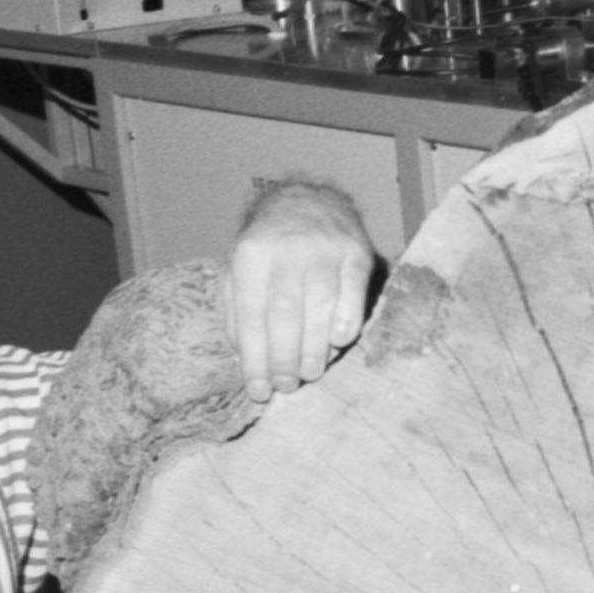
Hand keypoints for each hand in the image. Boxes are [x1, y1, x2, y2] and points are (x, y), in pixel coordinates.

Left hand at [224, 185, 379, 395]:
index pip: (251, 314)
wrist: (308, 201)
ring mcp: (324, 248)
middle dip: (284, 357)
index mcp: (251, 254)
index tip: (259, 391)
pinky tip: (339, 341)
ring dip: (314, 346)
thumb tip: (244, 356)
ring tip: (310, 373)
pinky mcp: (356, 251)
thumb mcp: (241, 270)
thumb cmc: (270, 248)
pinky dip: (347, 318)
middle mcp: (286, 248)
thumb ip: (237, 311)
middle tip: (287, 386)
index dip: (255, 358)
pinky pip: (353, 289)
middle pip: (284, 312)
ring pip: (319, 303)